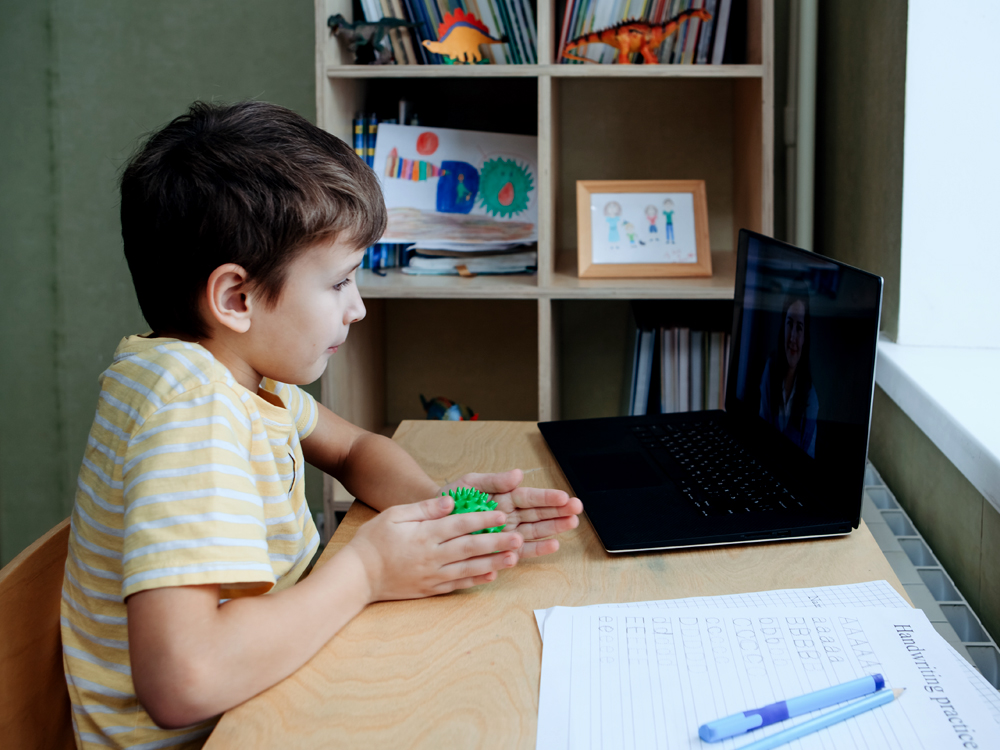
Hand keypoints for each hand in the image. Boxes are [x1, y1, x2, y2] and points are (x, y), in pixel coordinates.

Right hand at [344, 495, 523, 601]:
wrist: (357, 576)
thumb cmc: (373, 541)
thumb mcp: (394, 515)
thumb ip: (424, 508)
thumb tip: (450, 501)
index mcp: (424, 535)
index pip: (459, 525)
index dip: (482, 519)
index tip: (501, 514)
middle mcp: (431, 556)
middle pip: (469, 548)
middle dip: (496, 542)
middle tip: (518, 537)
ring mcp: (432, 575)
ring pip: (468, 568)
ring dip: (493, 562)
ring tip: (513, 557)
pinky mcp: (429, 589)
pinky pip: (457, 585)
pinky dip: (475, 580)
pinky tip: (492, 576)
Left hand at [440, 469, 582, 558]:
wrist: (432, 520)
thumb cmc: (452, 498)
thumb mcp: (471, 483)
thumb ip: (495, 481)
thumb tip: (517, 474)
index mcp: (505, 497)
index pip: (530, 497)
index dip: (547, 497)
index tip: (564, 496)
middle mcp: (509, 516)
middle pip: (538, 514)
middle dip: (558, 512)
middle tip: (577, 510)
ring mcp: (506, 534)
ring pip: (534, 532)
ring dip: (553, 529)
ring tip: (570, 525)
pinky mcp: (499, 550)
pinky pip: (518, 552)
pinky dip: (533, 551)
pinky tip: (550, 547)